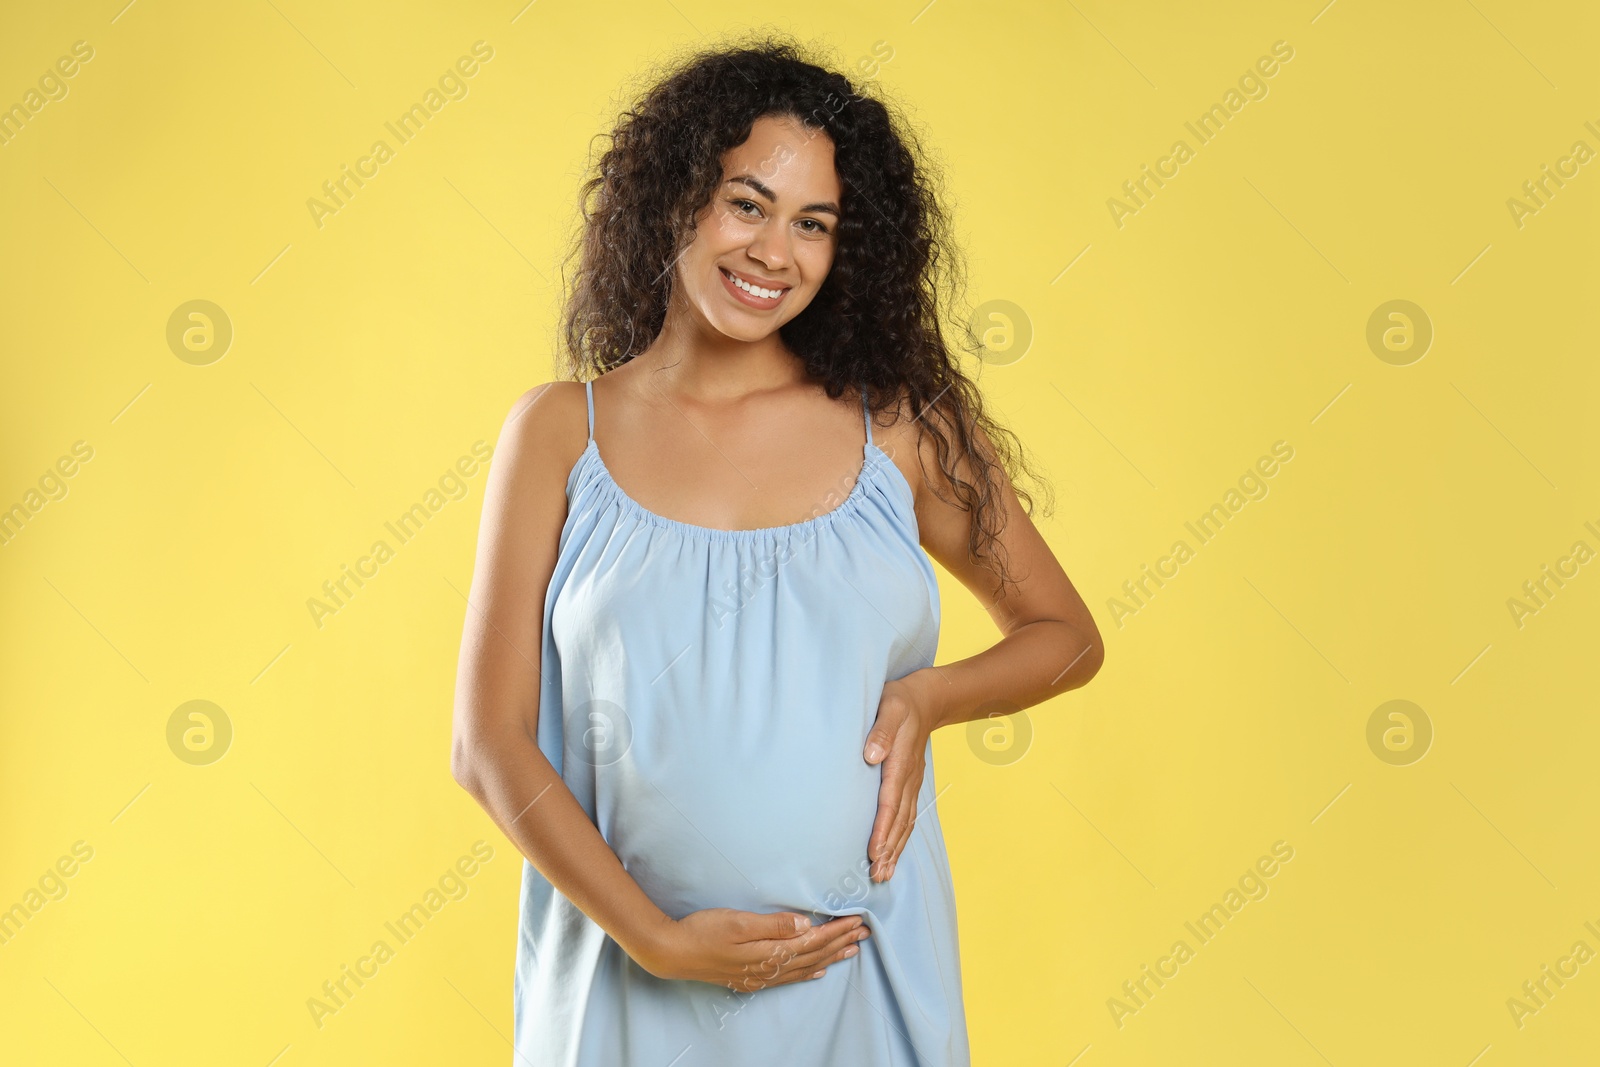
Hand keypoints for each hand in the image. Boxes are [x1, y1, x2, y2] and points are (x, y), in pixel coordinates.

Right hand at [632, 908, 869, 990]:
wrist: (671, 953)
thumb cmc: (702, 931)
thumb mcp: (737, 920)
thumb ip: (773, 924)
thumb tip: (805, 924)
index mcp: (769, 951)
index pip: (813, 941)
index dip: (837, 931)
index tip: (857, 920)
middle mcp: (769, 968)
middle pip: (814, 955)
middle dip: (841, 943)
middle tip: (865, 933)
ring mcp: (760, 976)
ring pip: (805, 967)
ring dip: (830, 957)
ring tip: (851, 950)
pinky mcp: (750, 978)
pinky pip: (789, 977)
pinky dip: (807, 973)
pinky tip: (817, 971)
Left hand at [863, 674, 936, 882]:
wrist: (928, 698)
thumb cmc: (900, 701)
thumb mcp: (889, 706)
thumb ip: (881, 730)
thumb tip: (871, 755)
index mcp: (901, 762)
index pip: (889, 802)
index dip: (881, 829)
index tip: (873, 852)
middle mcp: (909, 778)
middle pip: (899, 820)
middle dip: (889, 849)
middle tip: (877, 875)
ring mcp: (913, 782)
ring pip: (906, 822)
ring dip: (896, 848)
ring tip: (885, 873)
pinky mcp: (912, 783)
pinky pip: (908, 814)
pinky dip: (901, 836)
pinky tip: (894, 850)